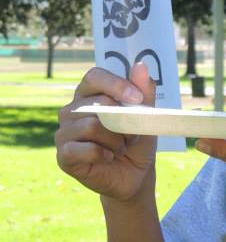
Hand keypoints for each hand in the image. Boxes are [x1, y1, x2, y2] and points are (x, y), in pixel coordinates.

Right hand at [55, 62, 156, 201]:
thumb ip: (144, 92)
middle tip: (132, 135)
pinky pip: (84, 149)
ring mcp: (64, 132)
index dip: (116, 85)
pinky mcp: (64, 155)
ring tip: (120, 148)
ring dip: (116, 140)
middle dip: (123, 122)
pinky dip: (104, 154)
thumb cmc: (136, 143)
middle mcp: (72, 110)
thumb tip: (140, 65)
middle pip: (97, 104)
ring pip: (92, 126)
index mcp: (89, 95)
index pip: (94, 77)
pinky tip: (108, 158)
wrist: (134, 176)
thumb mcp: (146, 117)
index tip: (137, 98)